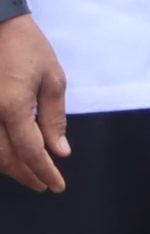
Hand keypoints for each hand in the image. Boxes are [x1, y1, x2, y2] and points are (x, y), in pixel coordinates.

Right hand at [0, 15, 68, 192]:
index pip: (31, 152)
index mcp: (12, 107)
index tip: (57, 186)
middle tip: (44, 185)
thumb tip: (59, 151)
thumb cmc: (27, 47)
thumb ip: (54, 118)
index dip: (44, 172)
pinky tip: (9, 154)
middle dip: (26, 175)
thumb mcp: (52, 78)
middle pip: (5, 158)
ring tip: (29, 173)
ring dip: (9, 166)